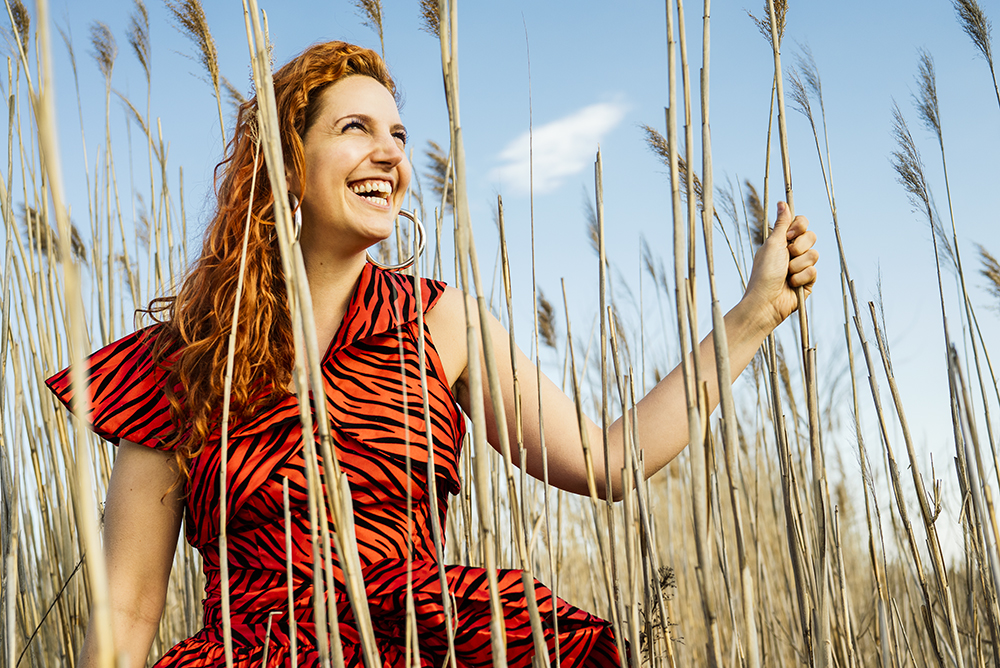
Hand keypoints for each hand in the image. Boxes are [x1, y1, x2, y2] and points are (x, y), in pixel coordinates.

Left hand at [741, 201, 817, 330]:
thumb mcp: (772, 244)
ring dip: (798, 265)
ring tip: (786, 274)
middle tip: (787, 256)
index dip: (799, 227)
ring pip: (814, 254)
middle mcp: (792, 251)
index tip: (789, 235)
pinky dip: (801, 278)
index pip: (802, 223)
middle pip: (811, 236)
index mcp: (782, 241)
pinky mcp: (808, 281)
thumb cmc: (764, 273)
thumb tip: (782, 202)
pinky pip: (814, 271)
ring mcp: (801, 266)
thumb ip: (782, 224)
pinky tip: (791, 285)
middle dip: (799, 247)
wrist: (766, 301)